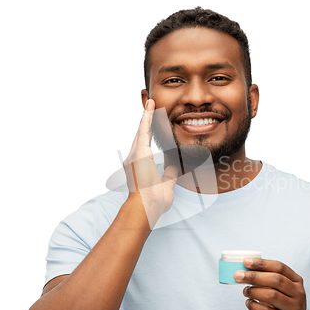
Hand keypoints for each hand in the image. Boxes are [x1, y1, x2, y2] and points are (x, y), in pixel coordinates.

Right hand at [123, 99, 178, 228]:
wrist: (146, 207)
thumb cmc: (154, 202)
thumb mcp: (165, 185)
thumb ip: (169, 175)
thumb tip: (174, 167)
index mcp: (139, 165)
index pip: (144, 144)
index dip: (147, 132)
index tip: (152, 123)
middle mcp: (134, 157)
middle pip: (141, 133)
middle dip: (145, 119)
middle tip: (150, 105)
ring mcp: (135, 154)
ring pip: (142, 129)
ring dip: (147, 115)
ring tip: (151, 102)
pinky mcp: (139, 153)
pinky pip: (143, 130)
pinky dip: (147, 118)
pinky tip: (151, 107)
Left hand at [234, 258, 309, 309]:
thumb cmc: (283, 303)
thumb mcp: (281, 288)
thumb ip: (267, 278)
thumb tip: (245, 269)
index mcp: (296, 280)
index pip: (279, 267)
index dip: (262, 263)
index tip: (246, 261)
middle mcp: (298, 293)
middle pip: (275, 280)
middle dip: (254, 276)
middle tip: (238, 276)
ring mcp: (294, 308)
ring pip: (271, 295)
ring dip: (253, 291)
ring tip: (245, 291)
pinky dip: (254, 306)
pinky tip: (249, 303)